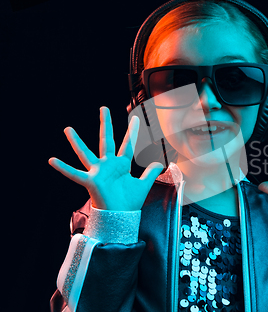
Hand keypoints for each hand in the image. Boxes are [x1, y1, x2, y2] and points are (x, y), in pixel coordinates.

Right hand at [48, 107, 163, 210]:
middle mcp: (108, 165)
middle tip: (104, 108)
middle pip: (108, 140)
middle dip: (106, 124)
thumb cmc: (130, 202)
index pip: (128, 144)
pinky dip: (63, 168)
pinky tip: (52, 160)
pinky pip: (74, 174)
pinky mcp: (90, 181)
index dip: (133, 132)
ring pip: (86, 153)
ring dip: (76, 141)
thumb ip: (151, 172)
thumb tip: (159, 162)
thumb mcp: (144, 184)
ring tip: (68, 129)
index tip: (135, 118)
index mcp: (121, 165)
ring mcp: (98, 172)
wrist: (121, 216)